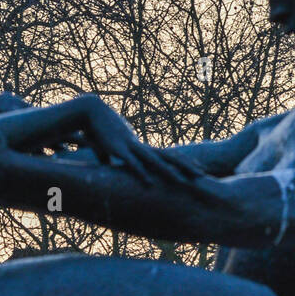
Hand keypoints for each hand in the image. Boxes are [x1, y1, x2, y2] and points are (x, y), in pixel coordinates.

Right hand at [64, 94, 200, 187]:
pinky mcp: (118, 149)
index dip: (183, 162)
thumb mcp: (106, 147)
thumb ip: (108, 159)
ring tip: (185, 183)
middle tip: (203, 175)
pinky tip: (151, 184)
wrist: (90, 111)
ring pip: (156, 161)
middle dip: (186, 167)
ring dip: (170, 173)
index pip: (168, 155)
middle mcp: (141, 146)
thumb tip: (106, 167)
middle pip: (169, 157)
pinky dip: (142, 174)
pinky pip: (133, 164)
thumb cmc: (98, 128)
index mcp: (141, 146)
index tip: (197, 169)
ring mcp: (131, 147)